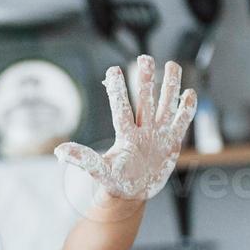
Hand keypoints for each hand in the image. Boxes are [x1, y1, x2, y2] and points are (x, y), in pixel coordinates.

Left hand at [55, 56, 195, 201]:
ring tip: (172, 65)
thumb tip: (59, 151)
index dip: (118, 90)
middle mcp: (142, 129)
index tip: (113, 70)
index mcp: (125, 134)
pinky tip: (190, 92)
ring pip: (165, 105)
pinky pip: (180, 123)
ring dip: (169, 87)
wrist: (132, 192)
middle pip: (145, 100)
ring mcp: (158, 133)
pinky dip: (186, 109)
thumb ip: (83, 159)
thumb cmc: (114, 180)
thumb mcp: (99, 170)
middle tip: (145, 58)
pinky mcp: (171, 142)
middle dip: (146, 79)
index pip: (121, 108)